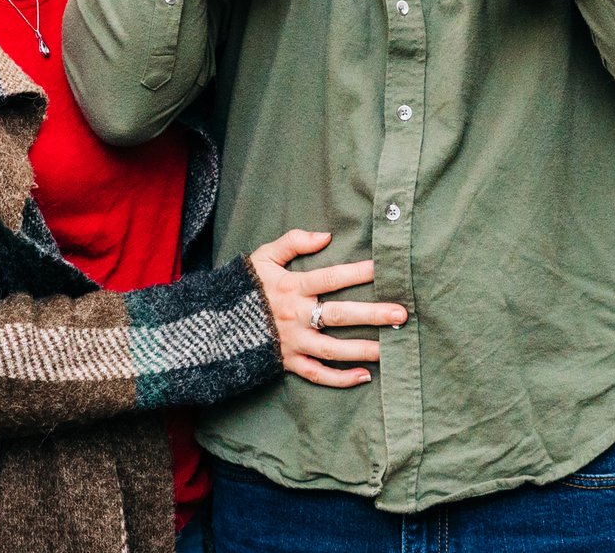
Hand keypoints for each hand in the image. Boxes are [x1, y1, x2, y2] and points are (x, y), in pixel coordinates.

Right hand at [249, 229, 406, 387]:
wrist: (214, 323)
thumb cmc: (244, 286)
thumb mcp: (263, 256)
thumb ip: (293, 241)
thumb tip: (325, 235)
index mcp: (291, 287)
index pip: (330, 277)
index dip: (357, 272)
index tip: (383, 268)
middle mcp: (295, 316)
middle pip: (338, 316)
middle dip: (371, 315)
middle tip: (400, 314)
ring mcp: (292, 342)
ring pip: (332, 350)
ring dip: (362, 350)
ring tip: (390, 350)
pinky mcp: (288, 363)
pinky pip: (317, 375)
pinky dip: (340, 378)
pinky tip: (364, 376)